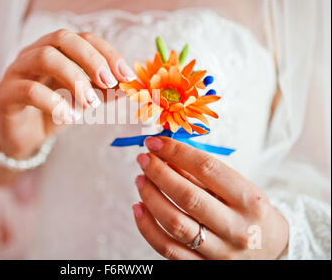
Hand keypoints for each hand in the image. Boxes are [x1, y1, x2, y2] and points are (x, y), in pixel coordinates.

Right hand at [0, 29, 134, 158]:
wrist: (23, 139)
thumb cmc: (54, 113)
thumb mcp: (83, 101)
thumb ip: (102, 91)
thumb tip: (127, 85)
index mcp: (56, 49)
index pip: (84, 38)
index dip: (107, 53)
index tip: (126, 75)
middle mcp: (34, 52)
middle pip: (63, 38)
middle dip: (91, 59)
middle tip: (109, 83)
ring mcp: (17, 70)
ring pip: (45, 57)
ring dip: (74, 78)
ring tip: (91, 103)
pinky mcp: (6, 93)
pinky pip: (29, 90)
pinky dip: (54, 102)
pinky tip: (70, 116)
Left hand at [132, 136, 288, 259]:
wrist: (270, 250)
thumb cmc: (249, 212)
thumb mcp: (238, 188)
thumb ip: (203, 174)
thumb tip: (166, 154)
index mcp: (249, 200)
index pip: (207, 169)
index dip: (177, 152)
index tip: (156, 142)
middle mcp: (236, 228)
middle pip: (188, 197)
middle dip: (159, 173)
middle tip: (143, 159)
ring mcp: (219, 251)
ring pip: (174, 223)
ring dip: (150, 197)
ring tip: (140, 179)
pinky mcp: (202, 266)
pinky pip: (167, 248)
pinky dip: (147, 227)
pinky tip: (138, 207)